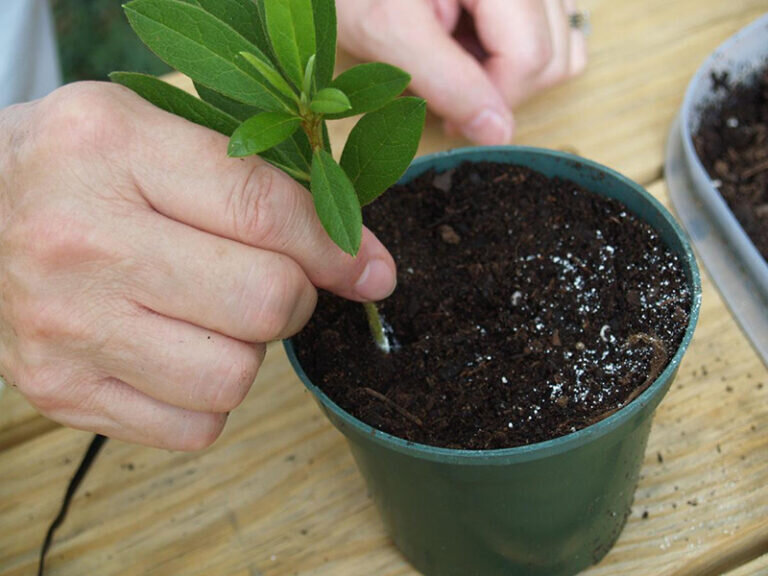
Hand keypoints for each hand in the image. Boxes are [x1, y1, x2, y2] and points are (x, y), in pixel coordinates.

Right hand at [0, 82, 395, 449]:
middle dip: (294, 297)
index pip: (265, 212)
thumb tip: (363, 264)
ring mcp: (65, 325)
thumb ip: (259, 185)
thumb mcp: (155, 135)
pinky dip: (209, 395)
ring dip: (248, 349)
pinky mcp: (60, 390)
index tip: (370, 270)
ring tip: (212, 314)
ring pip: (235, 376)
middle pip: (264, 303)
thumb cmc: (80, 171)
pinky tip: (179, 350)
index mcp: (112, 149)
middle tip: (271, 281)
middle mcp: (80, 240)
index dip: (337, 248)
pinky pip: (196, 425)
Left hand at [337, 0, 587, 144]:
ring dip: (512, 72)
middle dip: (500, 89)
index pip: (530, 57)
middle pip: (552, 55)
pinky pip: (560, 31)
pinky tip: (478, 46)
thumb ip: (447, 83)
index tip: (448, 115)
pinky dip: (525, 53)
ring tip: (457, 58)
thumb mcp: (387, 32)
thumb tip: (499, 134)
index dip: (491, 100)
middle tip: (445, 90)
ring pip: (564, 48)